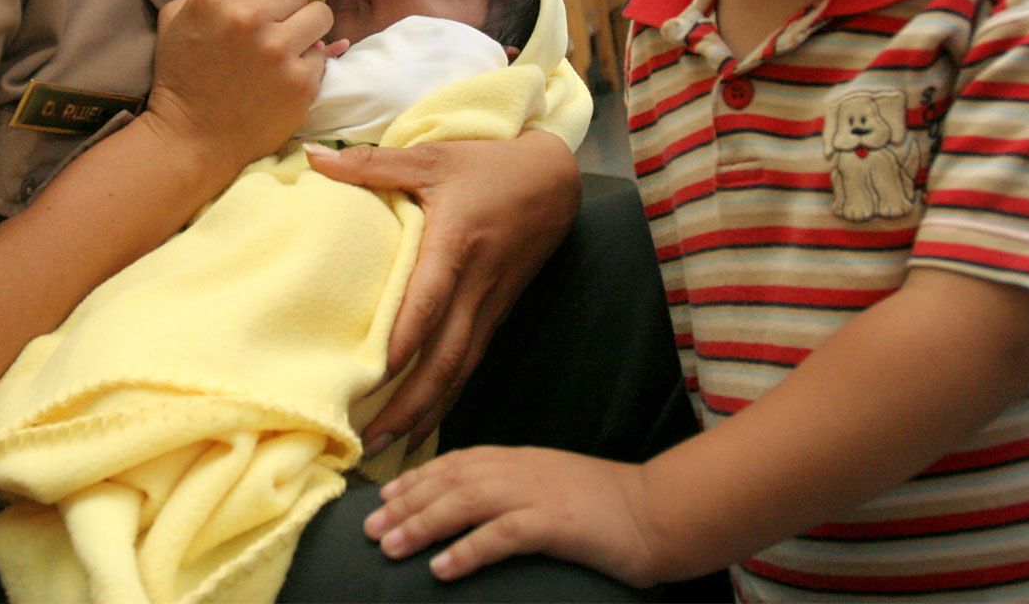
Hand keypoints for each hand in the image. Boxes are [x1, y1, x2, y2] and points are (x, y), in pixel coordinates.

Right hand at [148, 0, 330, 173]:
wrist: (191, 139)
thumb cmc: (182, 77)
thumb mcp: (177, 18)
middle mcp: (248, 17)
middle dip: (285, 7)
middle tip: (269, 30)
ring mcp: (278, 50)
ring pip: (320, 14)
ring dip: (305, 29)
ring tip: (285, 47)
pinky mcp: (301, 81)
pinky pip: (321, 53)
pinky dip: (306, 64)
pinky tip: (283, 77)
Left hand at [305, 130, 578, 450]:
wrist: (553, 179)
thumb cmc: (487, 164)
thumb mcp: (431, 155)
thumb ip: (372, 163)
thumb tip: (313, 157)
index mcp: (456, 244)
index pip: (429, 302)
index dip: (403, 341)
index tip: (374, 376)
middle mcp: (476, 283)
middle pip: (446, 355)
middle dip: (411, 402)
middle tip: (372, 439)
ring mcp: (491, 303)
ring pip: (461, 368)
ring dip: (428, 409)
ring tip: (392, 446)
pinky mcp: (497, 311)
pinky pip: (471, 361)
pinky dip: (448, 394)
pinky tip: (424, 420)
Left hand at [364, 446, 663, 586]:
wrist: (658, 512)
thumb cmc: (604, 506)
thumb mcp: (549, 485)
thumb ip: (512, 487)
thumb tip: (469, 505)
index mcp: (518, 459)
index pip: (453, 463)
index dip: (414, 480)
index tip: (383, 499)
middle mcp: (520, 469)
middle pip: (448, 481)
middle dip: (405, 505)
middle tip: (370, 530)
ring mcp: (537, 493)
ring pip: (464, 502)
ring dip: (422, 525)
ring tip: (391, 548)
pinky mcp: (555, 522)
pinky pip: (502, 534)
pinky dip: (468, 550)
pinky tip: (442, 569)